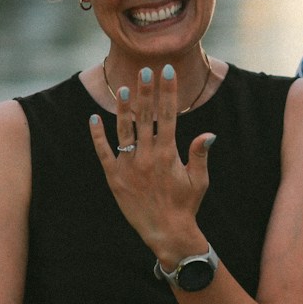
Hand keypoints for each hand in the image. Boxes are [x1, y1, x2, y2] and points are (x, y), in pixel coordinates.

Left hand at [88, 65, 214, 258]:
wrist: (166, 233)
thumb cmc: (185, 205)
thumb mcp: (199, 180)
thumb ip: (200, 154)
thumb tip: (208, 133)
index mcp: (168, 153)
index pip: (168, 115)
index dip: (167, 91)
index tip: (167, 72)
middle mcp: (147, 156)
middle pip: (146, 116)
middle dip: (146, 91)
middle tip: (145, 70)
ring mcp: (129, 166)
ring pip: (124, 130)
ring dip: (124, 108)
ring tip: (124, 88)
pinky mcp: (114, 177)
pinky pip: (103, 152)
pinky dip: (97, 135)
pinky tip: (94, 118)